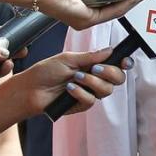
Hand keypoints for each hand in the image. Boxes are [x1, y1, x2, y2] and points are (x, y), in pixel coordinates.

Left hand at [8, 46, 128, 115]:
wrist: (30, 89)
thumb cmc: (45, 72)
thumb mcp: (68, 59)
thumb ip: (90, 57)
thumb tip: (109, 50)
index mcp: (91, 65)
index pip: (115, 64)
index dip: (124, 63)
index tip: (125, 61)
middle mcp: (94, 79)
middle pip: (117, 79)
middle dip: (110, 73)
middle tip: (96, 69)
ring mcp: (89, 92)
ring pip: (106, 90)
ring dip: (92, 82)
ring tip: (75, 78)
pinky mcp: (82, 105)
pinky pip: (91, 100)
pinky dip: (80, 93)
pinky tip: (69, 89)